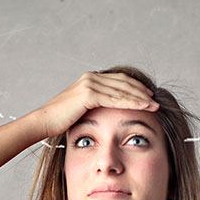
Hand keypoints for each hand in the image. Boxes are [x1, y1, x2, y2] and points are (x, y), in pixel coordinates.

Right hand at [32, 71, 158, 138]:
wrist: (44, 121)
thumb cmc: (60, 120)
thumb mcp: (80, 108)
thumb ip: (94, 105)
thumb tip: (105, 111)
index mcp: (90, 79)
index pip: (119, 80)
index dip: (135, 87)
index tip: (148, 95)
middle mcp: (91, 77)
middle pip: (124, 82)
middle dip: (141, 91)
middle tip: (156, 100)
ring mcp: (90, 84)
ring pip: (122, 90)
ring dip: (140, 97)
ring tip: (154, 105)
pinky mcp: (88, 94)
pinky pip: (115, 99)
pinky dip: (131, 102)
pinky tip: (143, 106)